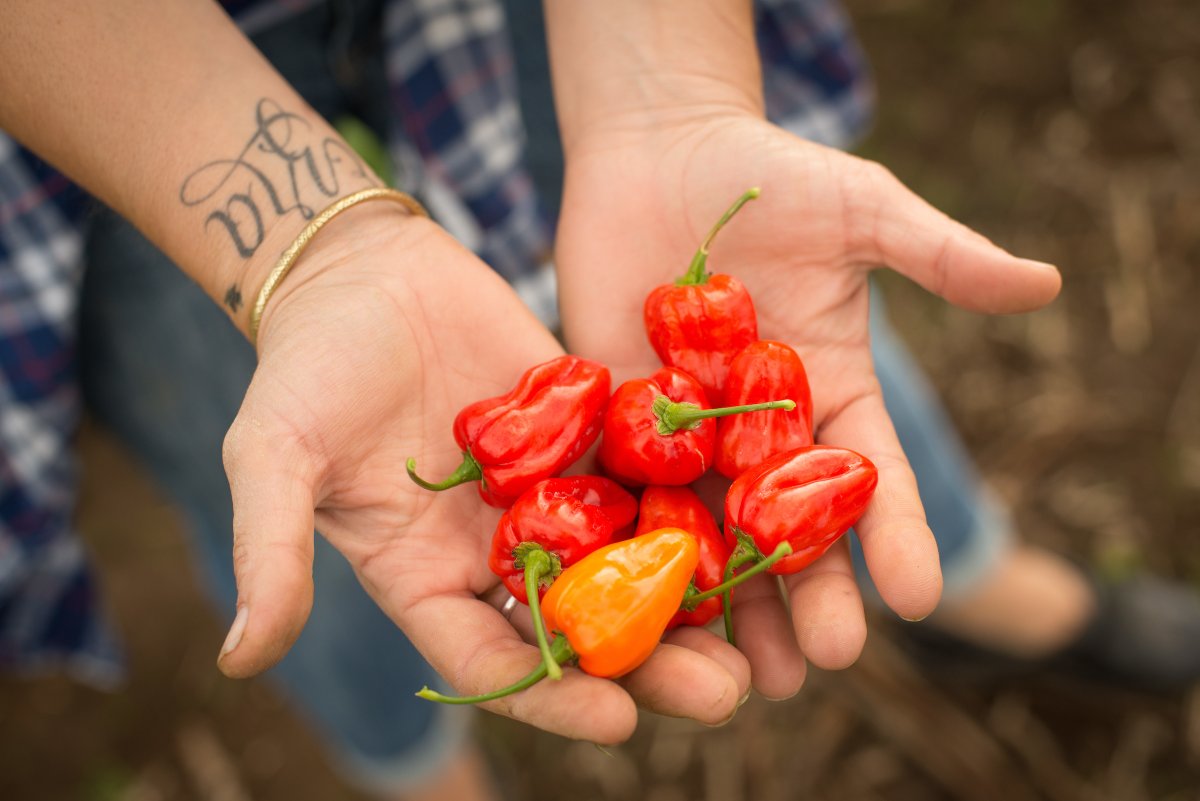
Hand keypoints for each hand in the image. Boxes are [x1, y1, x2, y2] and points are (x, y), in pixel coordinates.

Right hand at [214, 207, 748, 741]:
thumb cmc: (307, 367)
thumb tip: (240, 660)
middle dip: (649, 663)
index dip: (552, 696)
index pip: (491, 660)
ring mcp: (547, 495)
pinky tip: (750, 525)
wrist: (362, 273)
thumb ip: (271, 550)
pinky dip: (689, 505)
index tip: (619, 720)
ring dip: (687, 602)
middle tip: (723, 695)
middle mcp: (494, 551)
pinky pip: (640, 478)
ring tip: (754, 634)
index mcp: (425, 578)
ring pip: (624, 564)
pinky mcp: (583, 435)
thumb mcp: (274, 457)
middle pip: (579, 628)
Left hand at [555, 113, 1060, 697]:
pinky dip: (637, 543)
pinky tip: (642, 598)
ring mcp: (686, 430)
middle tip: (823, 660)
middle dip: (812, 593)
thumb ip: (939, 254)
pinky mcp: (615, 418)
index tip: (916, 595)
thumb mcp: (863, 209)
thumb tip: (1044, 283)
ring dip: (729, 601)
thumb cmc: (769, 173)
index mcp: (829, 392)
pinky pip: (627, 487)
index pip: (870, 476)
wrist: (658, 150)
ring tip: (743, 670)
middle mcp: (761, 430)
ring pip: (712, 529)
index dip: (896, 533)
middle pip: (792, 527)